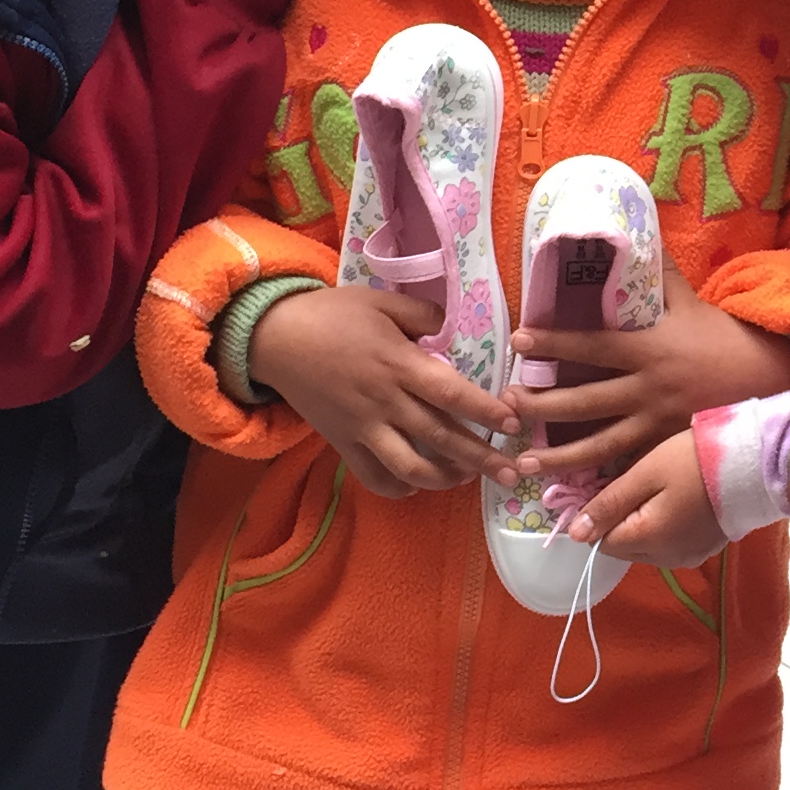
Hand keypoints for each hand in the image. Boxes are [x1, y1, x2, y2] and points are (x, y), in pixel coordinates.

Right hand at [246, 282, 514, 496]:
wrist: (274, 338)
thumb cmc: (332, 315)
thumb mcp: (380, 301)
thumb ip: (422, 314)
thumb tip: (451, 327)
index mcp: (398, 364)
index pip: (450, 393)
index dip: (484, 410)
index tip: (515, 424)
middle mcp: (385, 401)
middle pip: (440, 437)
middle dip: (482, 458)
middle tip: (514, 473)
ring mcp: (363, 427)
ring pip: (410, 466)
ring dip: (445, 478)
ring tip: (469, 479)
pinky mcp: (343, 443)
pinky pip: (374, 477)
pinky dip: (399, 487)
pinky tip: (419, 485)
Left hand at [506, 261, 789, 486]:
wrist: (770, 380)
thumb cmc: (725, 338)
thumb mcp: (691, 302)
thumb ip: (659, 274)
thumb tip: (638, 231)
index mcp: (649, 349)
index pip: (591, 346)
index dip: (554, 344)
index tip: (518, 342)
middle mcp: (647, 389)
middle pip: (584, 401)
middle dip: (541, 404)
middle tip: (504, 406)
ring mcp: (656, 425)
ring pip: (598, 444)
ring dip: (557, 456)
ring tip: (520, 462)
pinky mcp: (666, 449)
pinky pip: (626, 466)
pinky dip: (598, 481)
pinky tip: (570, 491)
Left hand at [566, 431, 727, 572]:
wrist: (755, 461)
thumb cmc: (696, 460)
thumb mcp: (646, 473)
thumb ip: (609, 503)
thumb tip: (574, 534)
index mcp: (649, 540)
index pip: (602, 542)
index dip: (600, 515)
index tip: (610, 485)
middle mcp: (668, 559)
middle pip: (624, 547)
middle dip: (621, 520)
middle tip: (636, 482)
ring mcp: (689, 557)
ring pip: (646, 547)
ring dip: (642, 524)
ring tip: (659, 489)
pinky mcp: (705, 550)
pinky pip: (670, 544)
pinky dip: (665, 527)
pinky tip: (678, 500)